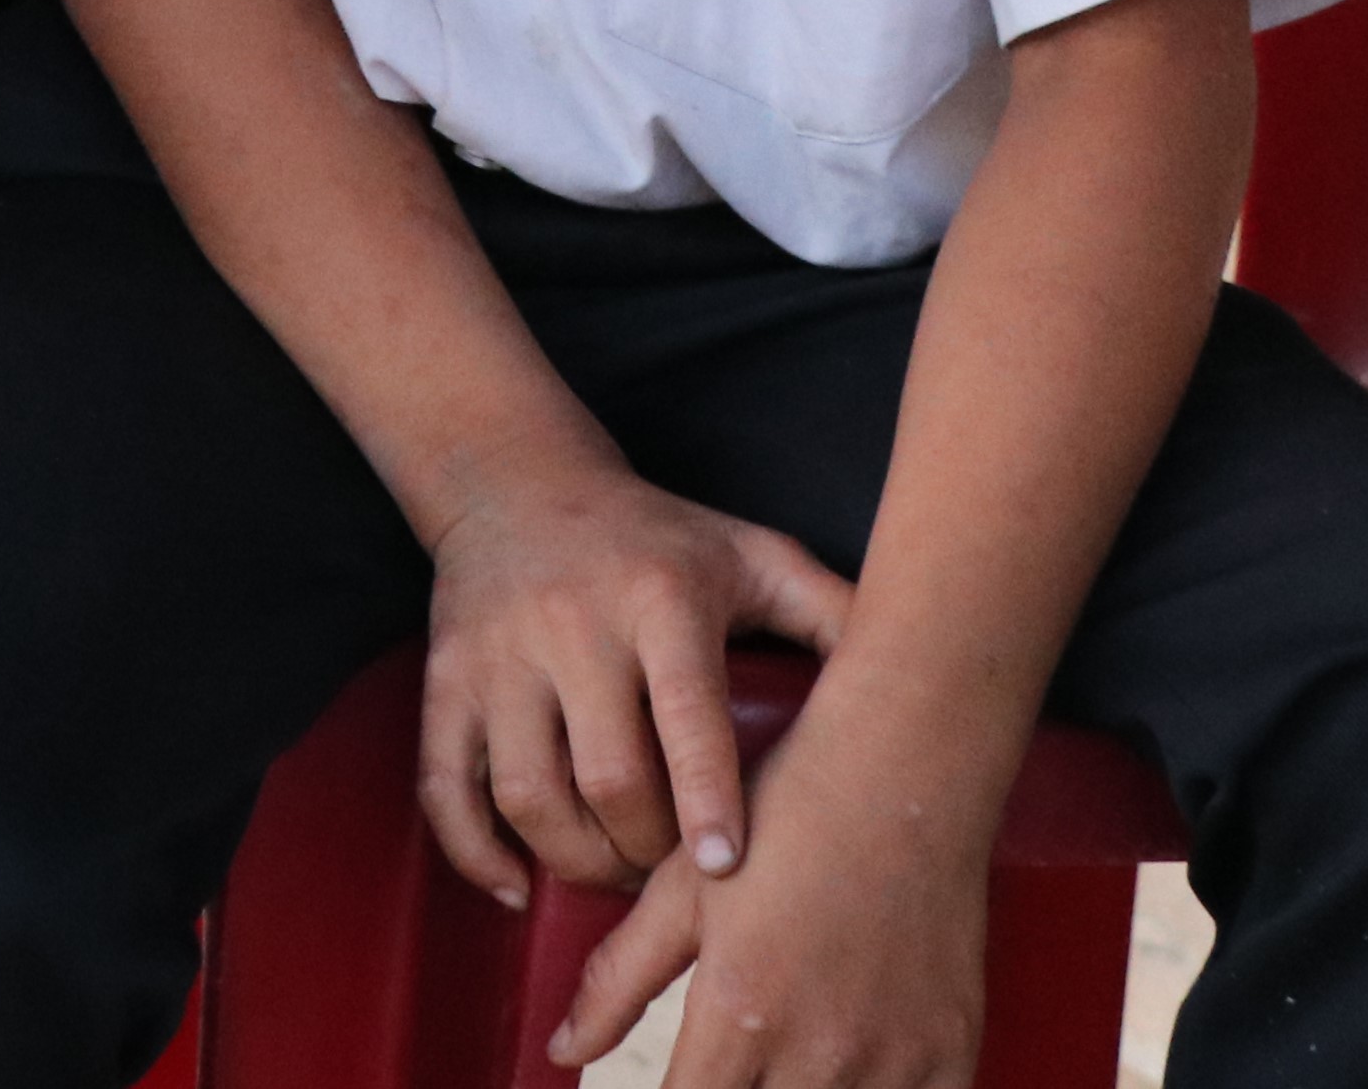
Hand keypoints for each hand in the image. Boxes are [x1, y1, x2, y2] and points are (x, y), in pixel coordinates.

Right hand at [419, 462, 855, 899]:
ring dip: (575, 861)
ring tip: (614, 874)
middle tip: (674, 875)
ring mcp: (498, 657)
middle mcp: (571, 626)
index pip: (685, 715)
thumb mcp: (750, 554)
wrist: (515, 481)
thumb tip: (923, 674)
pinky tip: (517, 886)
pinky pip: (445, 786)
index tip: (723, 870)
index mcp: (659, 600)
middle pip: (608, 776)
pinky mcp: (446, 682)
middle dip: (647, 850)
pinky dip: (475, 852)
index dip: (706, 801)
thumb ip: (831, 611)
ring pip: (528, 794)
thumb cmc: (656, 538)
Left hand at [550, 714, 991, 1085]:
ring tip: (784, 1060)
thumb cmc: (785, 818)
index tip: (676, 1083)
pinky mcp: (952, 1050)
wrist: (904, 771)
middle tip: (728, 1064)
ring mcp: (894, 1057)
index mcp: (740, 1014)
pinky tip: (852, 1068)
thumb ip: (616, 980)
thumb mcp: (680, 891)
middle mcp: (820, 1051)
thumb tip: (563, 1048)